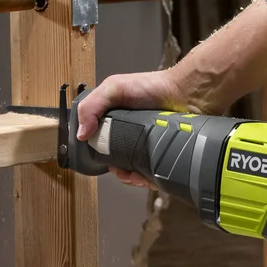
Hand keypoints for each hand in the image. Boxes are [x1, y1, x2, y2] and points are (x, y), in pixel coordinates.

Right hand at [75, 70, 191, 188]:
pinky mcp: (161, 155)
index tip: (103, 160)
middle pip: (117, 162)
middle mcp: (130, 136)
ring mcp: (146, 147)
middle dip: (118, 171)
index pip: (100, 144)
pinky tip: (149, 177)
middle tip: (124, 171)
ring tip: (137, 176)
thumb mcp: (114, 88)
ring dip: (132, 178)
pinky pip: (152, 174)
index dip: (99, 154)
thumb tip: (81, 135)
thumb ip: (92, 106)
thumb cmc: (151, 87)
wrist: (185, 94)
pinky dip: (148, 180)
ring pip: (134, 172)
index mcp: (115, 122)